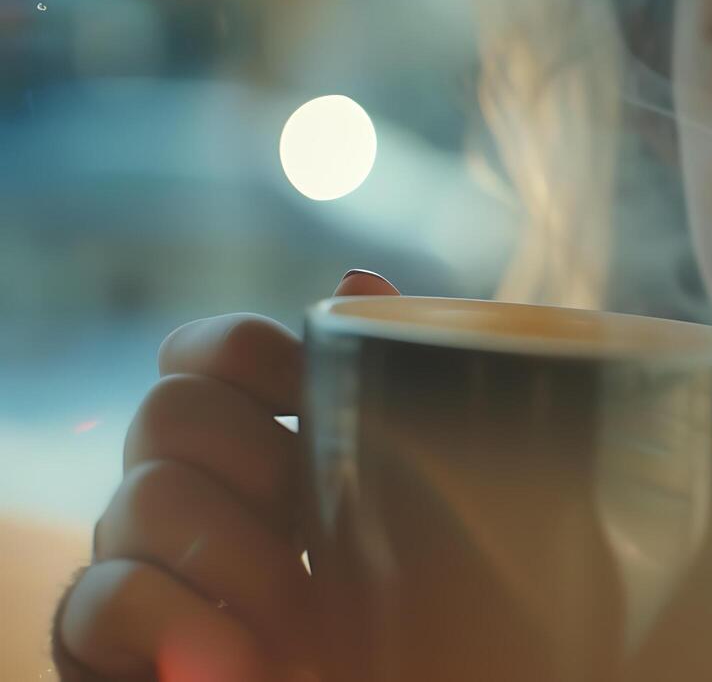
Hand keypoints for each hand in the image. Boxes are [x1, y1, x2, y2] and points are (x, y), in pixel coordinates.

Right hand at [54, 270, 400, 681]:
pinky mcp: (101, 632)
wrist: (354, 673)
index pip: (216, 346)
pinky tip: (248, 661)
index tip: (336, 408)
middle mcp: (171, 473)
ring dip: (245, 562)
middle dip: (263, 466)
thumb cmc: (374, 589)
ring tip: (314, 626)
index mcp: (240, 428)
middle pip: (172, 408)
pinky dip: (187, 628)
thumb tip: (358, 282)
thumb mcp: (397, 488)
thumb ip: (379, 388)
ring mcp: (129, 550)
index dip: (268, 357)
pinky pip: (107, 599)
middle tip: (329, 535)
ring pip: (147, 499)